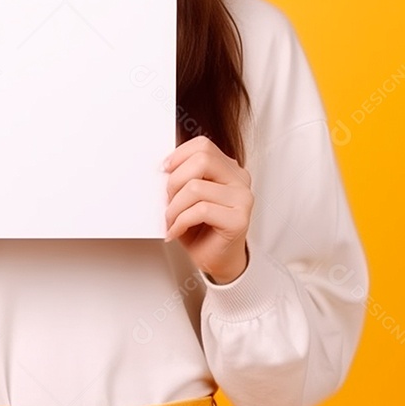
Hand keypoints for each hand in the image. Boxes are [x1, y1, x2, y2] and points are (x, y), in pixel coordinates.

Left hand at [163, 134, 253, 284]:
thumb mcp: (188, 196)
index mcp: (228, 169)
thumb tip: (162, 166)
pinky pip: (200, 210)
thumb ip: (183, 176)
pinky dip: (181, 221)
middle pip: (202, 159)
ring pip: (196, 187)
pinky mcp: (238, 219)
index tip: (164, 170)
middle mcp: (239, 180)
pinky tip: (176, 231)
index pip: (203, 145)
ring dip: (174, 206)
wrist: (218, 260)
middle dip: (175, 180)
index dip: (179, 155)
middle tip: (167, 199)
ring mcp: (242, 199)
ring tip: (170, 220)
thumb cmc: (202, 228)